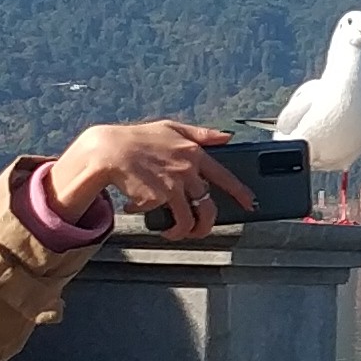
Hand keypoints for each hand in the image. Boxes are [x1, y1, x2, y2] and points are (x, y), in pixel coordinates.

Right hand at [54, 120, 251, 237]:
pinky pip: (167, 218)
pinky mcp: (159, 197)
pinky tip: (148, 215)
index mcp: (194, 152)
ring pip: (191, 218)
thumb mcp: (172, 128)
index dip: (240, 192)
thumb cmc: (139, 139)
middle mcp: (188, 169)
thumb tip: (227, 137)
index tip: (250, 203)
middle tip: (199, 230)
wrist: (110, 150)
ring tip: (175, 232)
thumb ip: (201, 134)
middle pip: (209, 205)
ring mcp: (175, 184)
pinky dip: (160, 223)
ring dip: (185, 231)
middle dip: (206, 224)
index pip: (224, 176)